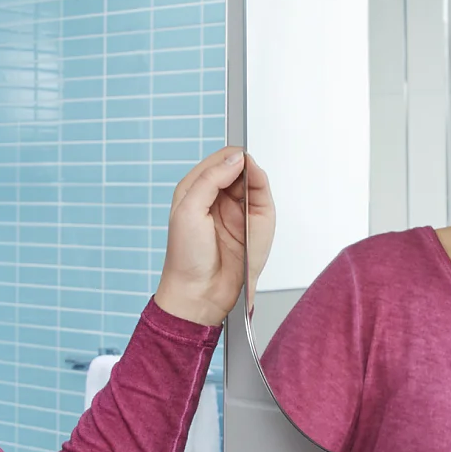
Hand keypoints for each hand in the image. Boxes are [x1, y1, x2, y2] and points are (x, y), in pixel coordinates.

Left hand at [152, 148, 274, 327]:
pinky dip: (264, 191)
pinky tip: (257, 194)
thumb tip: (235, 159)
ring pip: (253, 179)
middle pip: (238, 167)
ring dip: (255, 178)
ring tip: (250, 186)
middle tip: (245, 173)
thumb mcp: (189, 211)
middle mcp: (217, 197)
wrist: (201, 293)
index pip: (218, 161)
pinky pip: (264, 197)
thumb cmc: (187, 258)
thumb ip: (210, 180)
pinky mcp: (255, 222)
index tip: (237, 161)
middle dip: (244, 167)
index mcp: (195, 190)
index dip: (229, 158)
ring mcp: (238, 209)